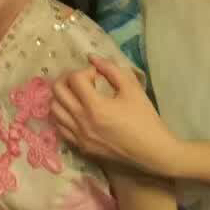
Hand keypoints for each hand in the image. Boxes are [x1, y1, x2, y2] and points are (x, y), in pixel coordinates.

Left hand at [52, 55, 175, 175]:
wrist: (154, 152)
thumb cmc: (146, 119)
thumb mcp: (132, 89)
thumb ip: (111, 69)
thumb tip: (92, 58)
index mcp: (94, 106)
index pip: (75, 78)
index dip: (86, 70)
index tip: (99, 74)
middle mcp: (81, 121)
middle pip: (57, 91)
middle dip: (67, 79)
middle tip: (82, 79)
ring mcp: (79, 136)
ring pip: (54, 109)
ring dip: (62, 97)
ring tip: (77, 94)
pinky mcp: (82, 147)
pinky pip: (61, 127)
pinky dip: (63, 115)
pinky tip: (77, 112)